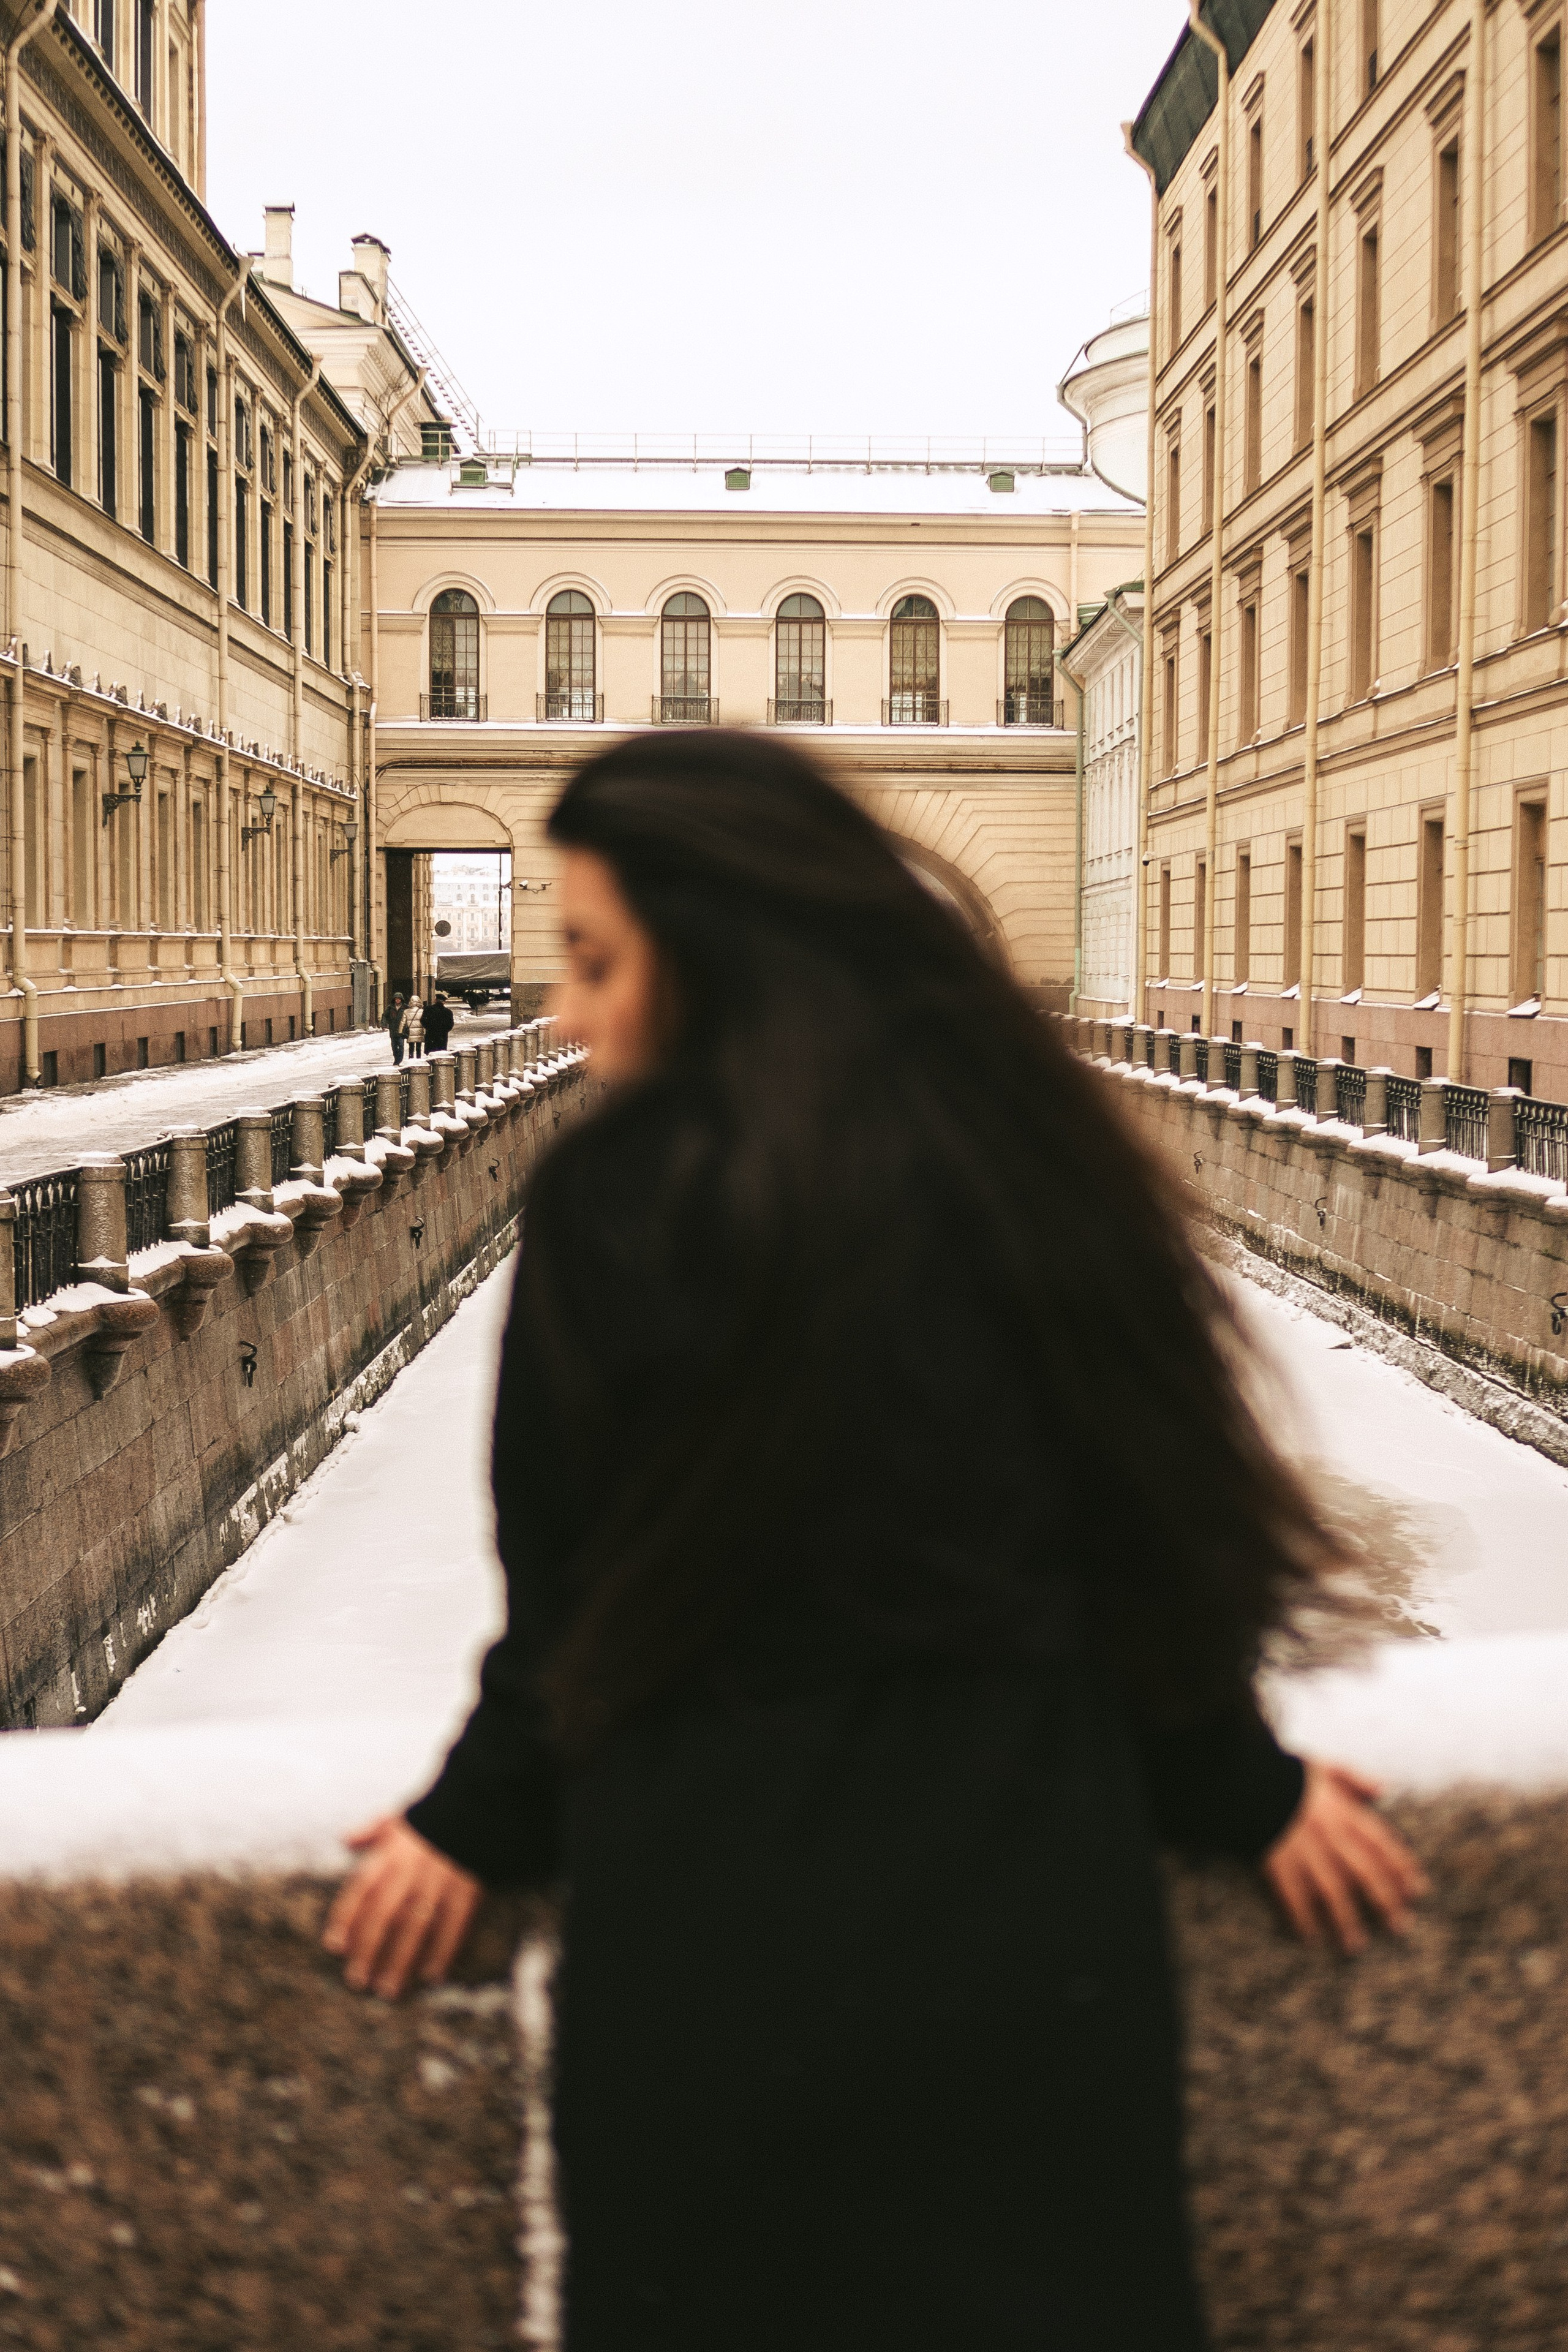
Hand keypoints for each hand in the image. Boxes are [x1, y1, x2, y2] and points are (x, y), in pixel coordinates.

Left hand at [321, 1815, 481, 1999]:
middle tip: (358, 1980)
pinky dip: (443, 1951)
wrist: (477, 1806)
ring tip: (388, 1989)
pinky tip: (433, 1974)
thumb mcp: (397, 1817)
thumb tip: (345, 1837)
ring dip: (400, 1961)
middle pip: (384, 1917)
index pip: (361, 1891)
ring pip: (415, 1929)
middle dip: (368, 1950)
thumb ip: (371, 1831)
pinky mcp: (466, 1892)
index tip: (335, 1946)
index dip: (346, 1920)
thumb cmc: (432, 1815)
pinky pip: (453, 1927)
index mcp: (391, 1855)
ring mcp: (439, 1885)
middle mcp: (410, 1873)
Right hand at [1262, 1760, 1428, 1955]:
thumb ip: (1356, 1778)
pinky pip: (1292, 1896)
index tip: (1417, 1890)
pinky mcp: (1277, 1864)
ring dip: (1345, 1920)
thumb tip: (1384, 1787)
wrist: (1247, 1778)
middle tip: (1400, 1927)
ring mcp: (1304, 1853)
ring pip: (1332, 1892)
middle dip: (1384, 1902)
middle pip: (1364, 1875)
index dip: (1401, 1869)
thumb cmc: (1288, 1772)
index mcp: (1343, 1814)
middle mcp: (1330, 1837)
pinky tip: (1309, 1936)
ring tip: (1356, 1945)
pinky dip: (1301, 1917)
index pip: (1381, 1845)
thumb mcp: (1326, 1766)